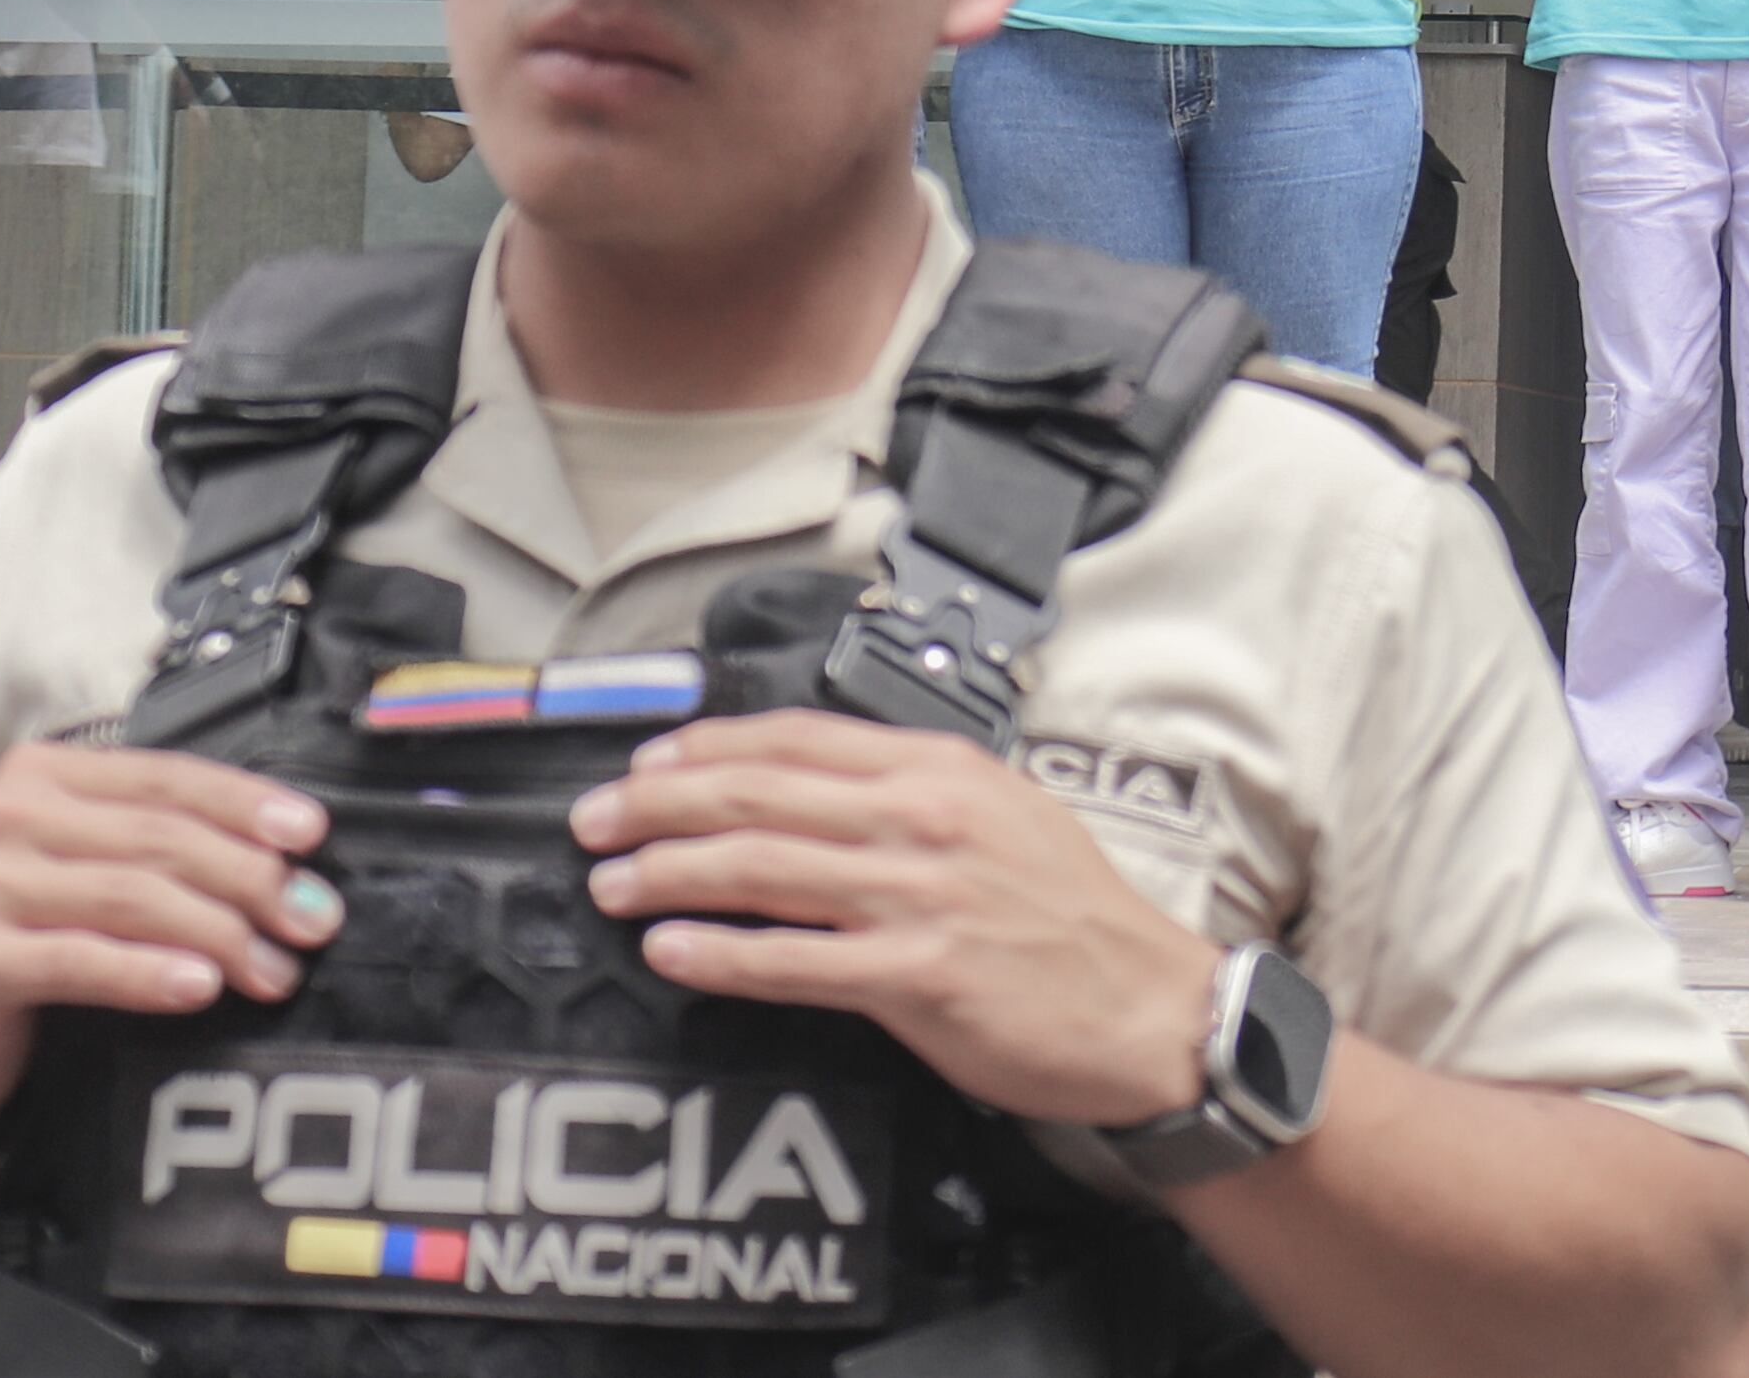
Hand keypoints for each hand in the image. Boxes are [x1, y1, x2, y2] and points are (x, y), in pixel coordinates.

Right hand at [0, 744, 341, 1136]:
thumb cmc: (10, 950)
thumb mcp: (81, 879)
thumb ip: (155, 852)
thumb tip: (288, 861)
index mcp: (41, 777)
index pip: (169, 776)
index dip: (249, 805)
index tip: (314, 838)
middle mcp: (3, 817)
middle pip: (162, 838)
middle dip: (254, 879)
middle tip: (314, 921)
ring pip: (133, 897)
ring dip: (221, 934)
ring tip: (275, 970)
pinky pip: (78, 959)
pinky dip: (148, 973)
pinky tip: (200, 987)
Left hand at [577, 709, 1218, 1129]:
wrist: (1151, 1009)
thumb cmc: (1077, 921)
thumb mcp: (1006, 818)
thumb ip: (916, 797)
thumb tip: (814, 792)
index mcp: (945, 772)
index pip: (799, 739)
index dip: (708, 746)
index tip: (650, 761)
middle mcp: (925, 821)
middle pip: (759, 795)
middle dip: (660, 803)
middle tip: (597, 821)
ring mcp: (920, 897)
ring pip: (761, 869)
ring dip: (669, 874)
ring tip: (615, 885)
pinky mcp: (917, 976)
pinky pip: (791, 961)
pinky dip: (720, 954)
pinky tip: (672, 951)